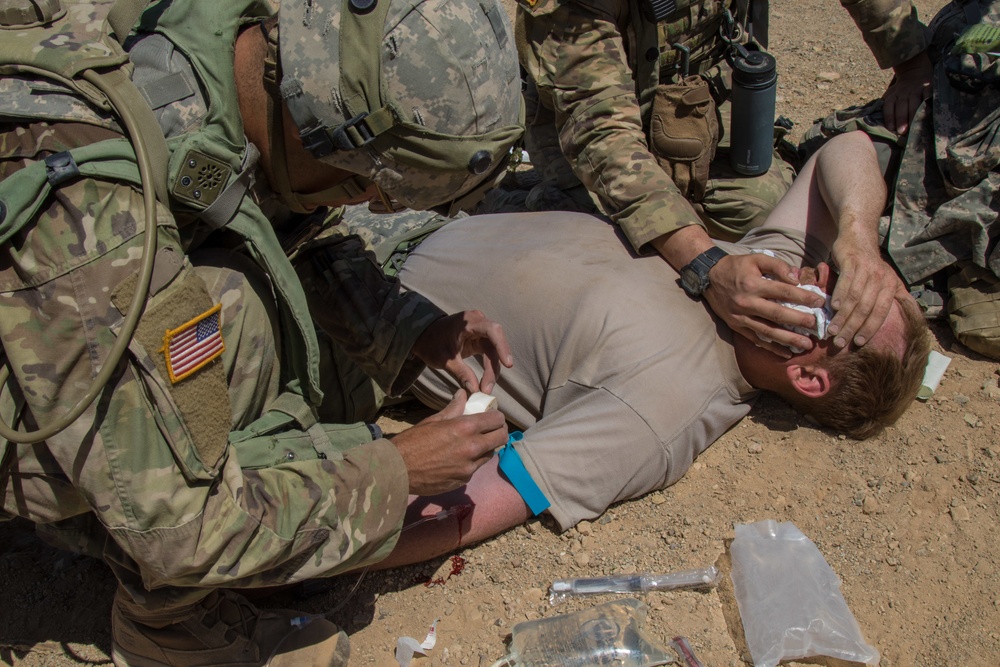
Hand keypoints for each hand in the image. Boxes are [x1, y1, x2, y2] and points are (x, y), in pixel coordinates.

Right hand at [391, 391, 507, 495]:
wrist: (397, 470)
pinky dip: (472, 462)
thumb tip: (463, 394)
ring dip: (486, 447)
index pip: (497, 420)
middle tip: (490, 430)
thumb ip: (453, 408)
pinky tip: (459, 459)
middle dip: (499, 431)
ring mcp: (469, 467)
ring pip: (490, 454)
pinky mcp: (464, 480)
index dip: (496, 417)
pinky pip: (476, 468)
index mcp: (465, 428)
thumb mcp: (433, 421)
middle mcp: (472, 447)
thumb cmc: (412, 442)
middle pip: (501, 438)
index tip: (492, 417)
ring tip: (474, 443)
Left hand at [411, 310, 512, 393]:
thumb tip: (475, 390)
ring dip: (492, 371)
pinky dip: (488, 368)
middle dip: (494, 367)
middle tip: (487, 389)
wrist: (422, 336)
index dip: (502, 347)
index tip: (507, 364)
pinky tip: (485, 383)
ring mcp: (480, 331)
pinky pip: (489, 354)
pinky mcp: (480, 339)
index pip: (493, 331)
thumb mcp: (444, 360)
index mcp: (469, 321)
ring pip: (494, 351)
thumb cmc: (431, 343)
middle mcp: (479, 323)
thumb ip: (461, 373)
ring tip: (485, 389)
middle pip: (495, 344)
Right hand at [704, 253, 825, 357]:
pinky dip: (771, 348)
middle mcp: (747, 302)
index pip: (784, 292)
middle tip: (817, 326)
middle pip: (778, 314)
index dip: (804, 297)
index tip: (820, 302)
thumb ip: (778, 266)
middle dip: (800, 321)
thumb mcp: (756, 258)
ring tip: (806, 345)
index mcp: (753, 284)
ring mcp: (741, 317)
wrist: (708, 277)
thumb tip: (797, 278)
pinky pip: (755, 339)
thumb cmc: (736, 267)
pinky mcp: (736, 326)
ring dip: (788, 339)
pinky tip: (785, 353)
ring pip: (768, 331)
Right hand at [827, 239, 907, 347]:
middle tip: (839, 342)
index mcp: (890, 285)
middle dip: (852, 327)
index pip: (881, 312)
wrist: (859, 238)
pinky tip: (832, 307)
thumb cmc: (871, 264)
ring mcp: (866, 269)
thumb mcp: (889, 279)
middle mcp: (880, 278)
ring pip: (854, 298)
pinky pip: (845, 281)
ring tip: (831, 330)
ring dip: (842, 316)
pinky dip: (839, 295)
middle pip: (866, 308)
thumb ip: (899, 297)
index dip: (870, 328)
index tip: (858, 343)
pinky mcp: (851, 261)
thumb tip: (914, 316)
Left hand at [883, 51, 931, 134]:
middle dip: (901, 119)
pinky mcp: (928, 86)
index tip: (891, 129)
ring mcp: (916, 89)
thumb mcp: (890, 96)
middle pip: (901, 106)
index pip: (888, 107)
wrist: (914, 71)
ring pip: (914, 102)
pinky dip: (928, 101)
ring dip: (914, 114)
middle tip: (902, 132)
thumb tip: (881, 126)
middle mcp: (903, 93)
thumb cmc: (900, 91)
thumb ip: (887, 108)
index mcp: (892, 96)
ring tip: (914, 126)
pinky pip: (928, 94)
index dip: (889, 117)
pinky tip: (928, 111)